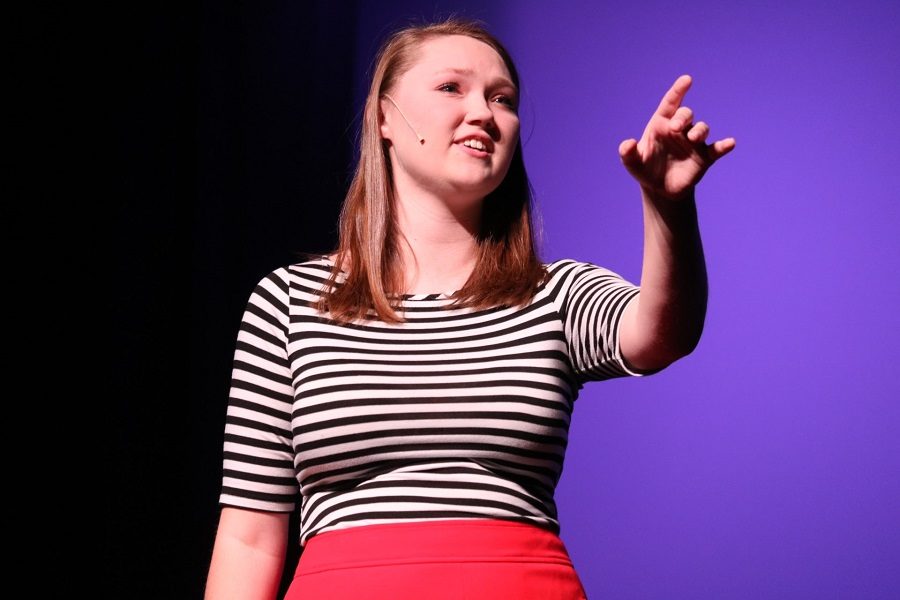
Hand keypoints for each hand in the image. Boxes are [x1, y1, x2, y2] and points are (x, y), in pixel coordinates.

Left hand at [619, 75, 734, 199]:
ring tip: (693, 138)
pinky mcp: (704, 157)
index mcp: (661, 124)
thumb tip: (627, 144)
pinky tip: (730, 143)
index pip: (670, 103)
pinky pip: (717, 149)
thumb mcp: (632, 163)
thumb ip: (628, 153)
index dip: (678, 90)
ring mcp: (693, 142)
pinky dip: (724, 146)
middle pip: (686, 114)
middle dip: (683, 117)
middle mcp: (680, 129)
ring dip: (700, 131)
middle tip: (675, 127)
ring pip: (702, 128)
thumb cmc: (645, 169)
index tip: (686, 80)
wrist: (659, 189)